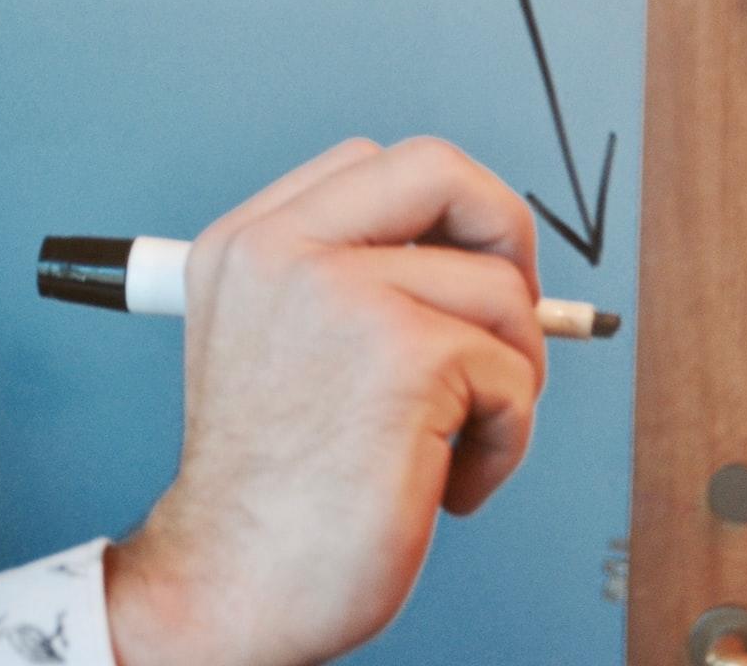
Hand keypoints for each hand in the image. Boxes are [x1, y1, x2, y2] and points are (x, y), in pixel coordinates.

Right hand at [103, 138, 544, 665]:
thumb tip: (473, 258)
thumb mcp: (269, 345)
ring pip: (500, 290)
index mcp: (246, 244)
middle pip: (441, 170)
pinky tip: (451, 482)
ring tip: (457, 439)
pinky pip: (516, 373)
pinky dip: (506, 440)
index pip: (371, 162)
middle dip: (506, 235)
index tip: (456, 274)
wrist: (230, 584)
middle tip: (509, 313)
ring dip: (509, 374)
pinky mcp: (408, 355)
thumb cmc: (264, 492)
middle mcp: (283, 252)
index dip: (440, 213)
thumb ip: (344, 283)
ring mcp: (345, 294)